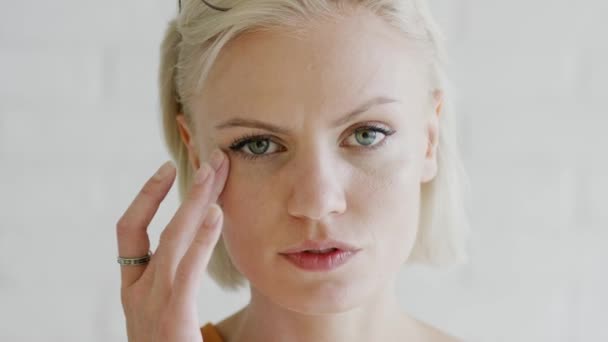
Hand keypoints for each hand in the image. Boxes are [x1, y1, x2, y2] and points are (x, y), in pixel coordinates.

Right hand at [116, 149, 228, 341]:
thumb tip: (201, 247)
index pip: (130, 232)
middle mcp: (136, 292)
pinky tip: (217, 213)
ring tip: (216, 172)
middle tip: (210, 159)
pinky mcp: (171, 319)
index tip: (169, 170)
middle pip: (156, 226)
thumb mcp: (168, 314)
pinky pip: (186, 270)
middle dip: (184, 190)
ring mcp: (150, 305)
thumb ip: (178, 283)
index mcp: (133, 290)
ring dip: (196, 202)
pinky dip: (201, 239)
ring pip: (171, 240)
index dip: (145, 197)